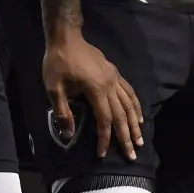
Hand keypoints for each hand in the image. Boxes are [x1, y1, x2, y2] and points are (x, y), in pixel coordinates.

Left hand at [43, 32, 143, 160]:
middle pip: (121, 114)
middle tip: (132, 154)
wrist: (66, 37)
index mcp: (96, 89)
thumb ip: (63, 112)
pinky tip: (139, 116)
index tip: (103, 154)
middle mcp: (110, 84)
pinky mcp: (114, 73)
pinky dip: (136, 106)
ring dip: (135, 123)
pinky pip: (129, 92)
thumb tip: (69, 135)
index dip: (105, 138)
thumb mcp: (54, 88)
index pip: (104, 119)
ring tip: (140, 139)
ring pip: (129, 104)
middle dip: (127, 136)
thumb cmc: (58, 62)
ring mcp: (114, 78)